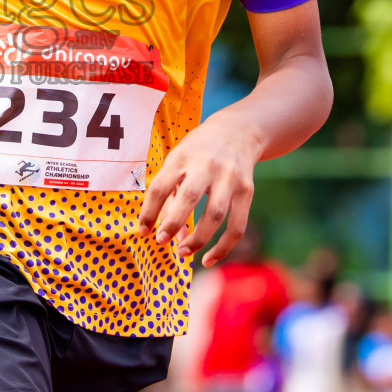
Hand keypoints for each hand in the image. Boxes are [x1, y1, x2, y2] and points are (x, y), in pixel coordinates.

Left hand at [137, 112, 261, 265]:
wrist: (237, 132)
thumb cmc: (198, 153)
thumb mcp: (177, 162)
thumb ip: (170, 197)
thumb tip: (169, 237)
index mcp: (182, 157)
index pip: (160, 186)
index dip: (149, 211)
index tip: (144, 231)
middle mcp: (207, 165)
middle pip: (189, 197)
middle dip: (173, 223)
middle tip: (161, 241)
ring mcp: (230, 178)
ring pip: (215, 215)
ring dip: (198, 239)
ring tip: (182, 252)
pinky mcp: (247, 191)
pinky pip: (237, 226)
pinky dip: (223, 247)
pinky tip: (208, 259)